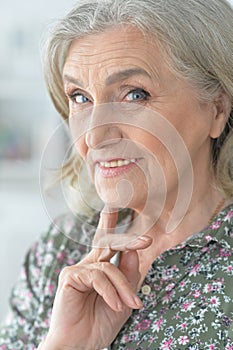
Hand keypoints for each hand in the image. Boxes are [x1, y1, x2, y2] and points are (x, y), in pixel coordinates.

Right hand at [43, 207, 151, 349]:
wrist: (80, 345)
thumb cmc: (99, 323)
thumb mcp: (124, 298)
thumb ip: (128, 275)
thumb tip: (133, 251)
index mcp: (99, 268)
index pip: (106, 243)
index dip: (110, 224)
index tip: (114, 207)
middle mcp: (88, 265)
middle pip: (107, 243)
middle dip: (128, 239)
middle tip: (146, 241)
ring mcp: (78, 269)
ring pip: (109, 267)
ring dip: (124, 287)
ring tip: (130, 305)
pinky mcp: (70, 276)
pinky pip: (98, 276)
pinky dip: (110, 291)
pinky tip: (116, 305)